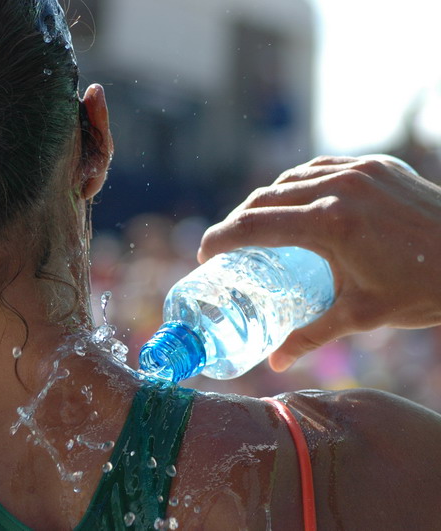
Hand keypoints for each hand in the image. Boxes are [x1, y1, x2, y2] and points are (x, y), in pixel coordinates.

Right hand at [198, 155, 440, 370]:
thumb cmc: (424, 288)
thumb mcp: (362, 314)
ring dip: (266, 199)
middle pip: (265, 198)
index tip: (204, 254)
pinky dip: (298, 183)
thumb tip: (275, 363)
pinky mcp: (376, 165)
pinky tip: (296, 200)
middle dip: (238, 220)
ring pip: (291, 178)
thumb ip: (311, 334)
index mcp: (331, 223)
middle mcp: (339, 187)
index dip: (220, 238)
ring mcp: (359, 170)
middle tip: (227, 245)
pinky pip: (321, 167)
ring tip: (257, 224)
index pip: (254, 224)